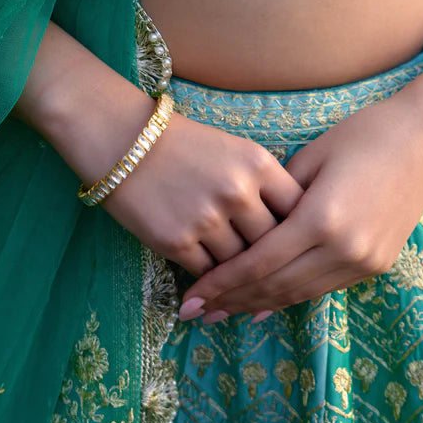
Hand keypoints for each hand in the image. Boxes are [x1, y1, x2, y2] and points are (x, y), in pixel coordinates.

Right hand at [102, 110, 303, 278]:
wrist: (123, 141)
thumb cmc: (184, 146)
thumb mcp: (236, 151)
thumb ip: (267, 186)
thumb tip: (295, 229)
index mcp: (259, 165)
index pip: (297, 212)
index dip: (299, 231)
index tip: (297, 244)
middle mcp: (237, 192)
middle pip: (271, 243)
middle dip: (271, 259)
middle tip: (273, 273)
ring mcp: (207, 219)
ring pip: (240, 264)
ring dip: (240, 273)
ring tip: (242, 281)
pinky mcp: (176, 241)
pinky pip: (208, 273)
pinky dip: (212, 279)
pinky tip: (213, 278)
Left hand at [180, 88, 422, 320]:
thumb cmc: (362, 135)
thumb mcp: (309, 157)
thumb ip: (274, 198)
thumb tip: (240, 228)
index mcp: (322, 219)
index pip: (258, 263)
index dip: (221, 283)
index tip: (190, 296)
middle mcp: (344, 249)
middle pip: (275, 286)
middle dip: (231, 302)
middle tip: (196, 311)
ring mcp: (364, 261)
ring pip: (298, 294)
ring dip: (257, 305)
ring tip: (221, 312)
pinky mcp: (376, 265)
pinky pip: (321, 288)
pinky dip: (289, 297)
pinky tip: (262, 305)